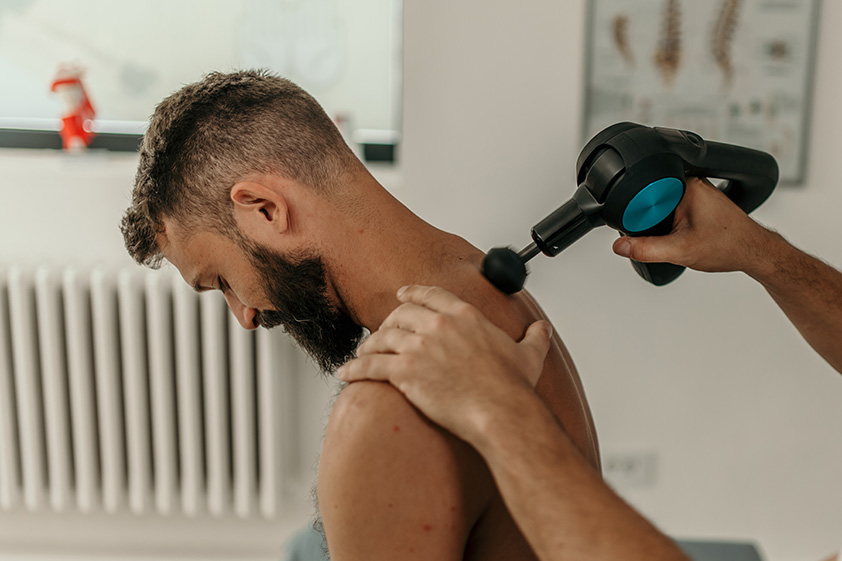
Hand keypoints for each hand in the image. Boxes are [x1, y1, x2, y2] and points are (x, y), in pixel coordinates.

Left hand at [336, 285, 552, 441]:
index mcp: (465, 316)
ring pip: (382, 337)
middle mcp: (438, 326)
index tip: (402, 295)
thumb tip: (543, 330)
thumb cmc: (512, 388)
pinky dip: (355, 368)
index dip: (412, 293)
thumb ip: (534, 338)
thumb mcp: (529, 355)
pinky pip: (371, 365)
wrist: (501, 412)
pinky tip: (347, 373)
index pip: (430, 295)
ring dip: (368, 345)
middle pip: (401, 314)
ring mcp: (419, 347)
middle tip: (380, 330)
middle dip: (387, 321)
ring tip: (361, 354)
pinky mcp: (405, 372)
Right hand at [612, 177, 775, 275]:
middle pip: (651, 199)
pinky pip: (671, 210)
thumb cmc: (730, 245)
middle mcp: (692, 183)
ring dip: (659, 223)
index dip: (637, 213)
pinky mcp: (697, 203)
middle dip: (648, 220)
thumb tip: (621, 246)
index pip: (646, 193)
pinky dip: (669, 225)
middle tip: (662, 237)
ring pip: (661, 206)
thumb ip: (647, 249)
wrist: (754, 252)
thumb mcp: (682, 250)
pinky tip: (679, 236)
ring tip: (674, 237)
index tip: (635, 229)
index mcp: (687, 185)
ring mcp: (695, 192)